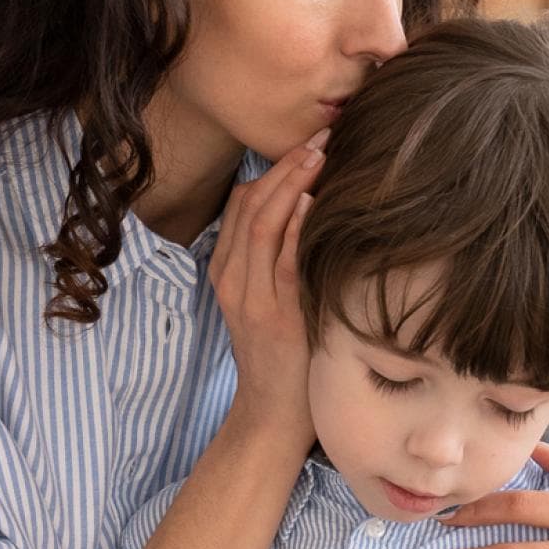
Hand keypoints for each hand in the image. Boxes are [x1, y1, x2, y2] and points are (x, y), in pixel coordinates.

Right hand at [209, 131, 324, 446]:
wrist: (273, 413)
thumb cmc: (283, 356)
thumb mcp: (269, 301)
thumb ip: (275, 260)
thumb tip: (303, 210)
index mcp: (227, 272)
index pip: (241, 205)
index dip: (271, 169)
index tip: (305, 143)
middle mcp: (232, 280)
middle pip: (250, 206)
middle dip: (285, 165)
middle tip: (321, 135)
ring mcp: (251, 298)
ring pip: (262, 225)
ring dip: (292, 184)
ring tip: (321, 154)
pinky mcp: (275, 316)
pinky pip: (281, 262)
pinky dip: (295, 227)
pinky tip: (314, 201)